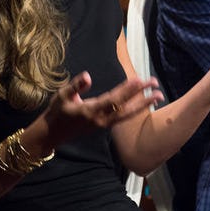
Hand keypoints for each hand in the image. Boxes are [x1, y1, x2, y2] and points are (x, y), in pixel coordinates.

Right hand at [43, 72, 162, 145]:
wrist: (51, 134)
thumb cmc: (56, 112)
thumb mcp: (61, 96)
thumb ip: (76, 86)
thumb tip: (88, 76)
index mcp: (90, 111)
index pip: (114, 99)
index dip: (127, 90)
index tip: (140, 80)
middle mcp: (100, 119)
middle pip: (126, 108)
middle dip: (142, 97)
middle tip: (156, 86)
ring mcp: (103, 124)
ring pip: (127, 114)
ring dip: (143, 105)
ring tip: (158, 96)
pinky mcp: (104, 126)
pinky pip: (123, 117)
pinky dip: (134, 110)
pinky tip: (144, 103)